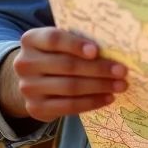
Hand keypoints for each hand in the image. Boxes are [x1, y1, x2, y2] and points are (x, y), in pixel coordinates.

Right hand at [0, 27, 127, 122]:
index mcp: (31, 40)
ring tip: (120, 85)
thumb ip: (77, 42)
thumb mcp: (59, 43)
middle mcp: (25, 63)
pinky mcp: (36, 108)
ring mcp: (28, 88)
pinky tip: (107, 98)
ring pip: (70, 87)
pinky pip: (68, 106)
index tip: (96, 51)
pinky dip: (91, 102)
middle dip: (98, 68)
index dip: (75, 45)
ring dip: (99, 86)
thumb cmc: (55, 55)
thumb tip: (113, 47)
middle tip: (122, 71)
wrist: (32, 80)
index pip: (53, 40)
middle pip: (67, 65)